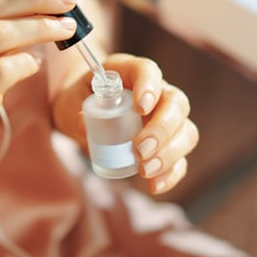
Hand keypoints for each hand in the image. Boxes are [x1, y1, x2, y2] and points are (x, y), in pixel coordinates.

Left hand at [53, 53, 198, 193]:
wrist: (83, 113)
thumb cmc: (79, 100)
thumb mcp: (70, 102)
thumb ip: (74, 109)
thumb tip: (84, 125)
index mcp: (131, 73)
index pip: (149, 71)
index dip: (150, 86)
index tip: (140, 107)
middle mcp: (156, 93)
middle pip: (176, 103)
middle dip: (163, 129)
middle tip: (140, 150)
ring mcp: (165, 119)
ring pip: (186, 131)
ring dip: (170, 153)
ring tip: (144, 169)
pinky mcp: (166, 145)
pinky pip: (180, 158)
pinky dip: (172, 174)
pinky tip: (155, 185)